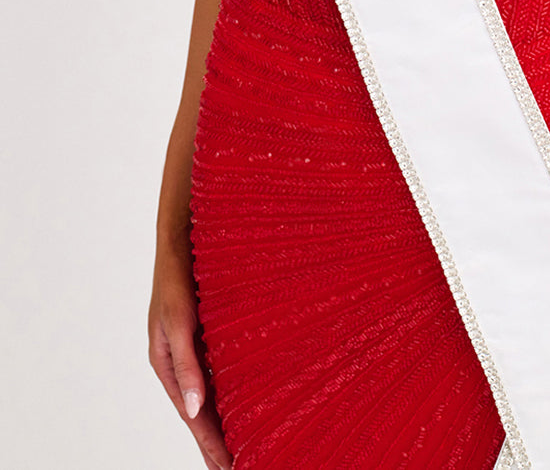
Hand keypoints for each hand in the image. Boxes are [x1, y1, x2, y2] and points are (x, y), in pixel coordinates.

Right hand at [148, 234, 231, 468]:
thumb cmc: (176, 275)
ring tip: (246, 447)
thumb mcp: (177, 320)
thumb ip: (185, 364)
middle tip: (241, 466)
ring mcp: (197, 349)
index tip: (229, 468)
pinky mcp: (211, 334)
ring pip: (215, 394)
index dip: (211, 444)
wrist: (185, 234)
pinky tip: (250, 403)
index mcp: (168, 364)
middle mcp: (184, 361)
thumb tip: (196, 409)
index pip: (194, 416)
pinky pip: (223, 372)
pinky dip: (233, 392)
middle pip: (204, 412)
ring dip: (228, 420)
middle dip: (218, 443)